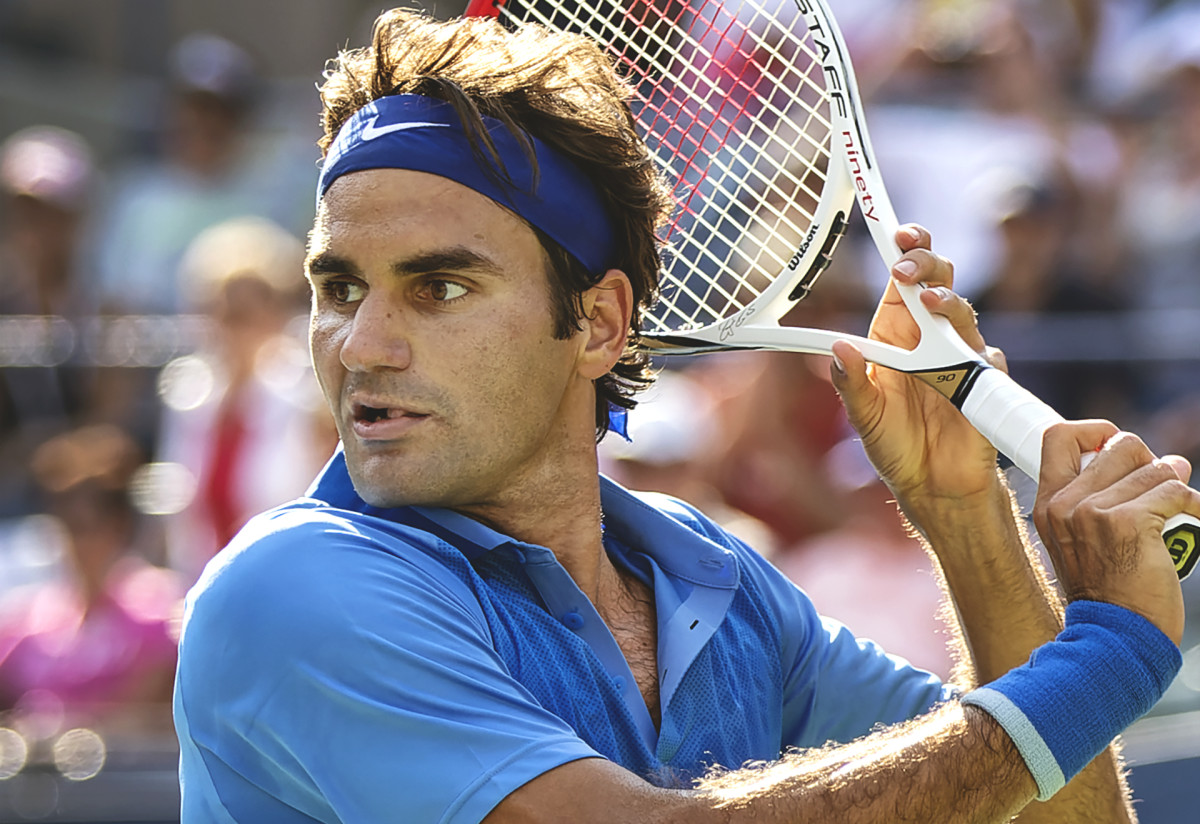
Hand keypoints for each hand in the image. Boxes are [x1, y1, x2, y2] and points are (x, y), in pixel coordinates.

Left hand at [830, 225, 1004, 512]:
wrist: (933, 487)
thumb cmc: (895, 446)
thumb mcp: (863, 416)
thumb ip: (850, 383)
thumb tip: (837, 349)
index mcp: (896, 335)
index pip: (901, 282)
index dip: (904, 252)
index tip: (898, 233)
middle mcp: (929, 338)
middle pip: (937, 281)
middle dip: (926, 264)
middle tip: (906, 268)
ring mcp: (960, 357)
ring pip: (962, 312)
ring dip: (946, 303)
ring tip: (926, 303)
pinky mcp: (984, 382)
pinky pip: (989, 359)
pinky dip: (979, 356)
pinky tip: (968, 365)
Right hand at [1033, 421, 1199, 644]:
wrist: (1114, 636)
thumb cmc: (1106, 593)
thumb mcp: (1078, 542)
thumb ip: (1094, 501)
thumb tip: (1154, 461)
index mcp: (1048, 504)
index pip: (1058, 437)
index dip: (1094, 431)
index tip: (1114, 446)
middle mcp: (1065, 504)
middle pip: (1118, 444)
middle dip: (1149, 458)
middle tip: (1160, 481)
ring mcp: (1094, 512)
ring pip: (1152, 467)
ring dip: (1176, 481)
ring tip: (1181, 501)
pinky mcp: (1129, 522)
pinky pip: (1174, 491)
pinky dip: (1193, 502)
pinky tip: (1194, 515)